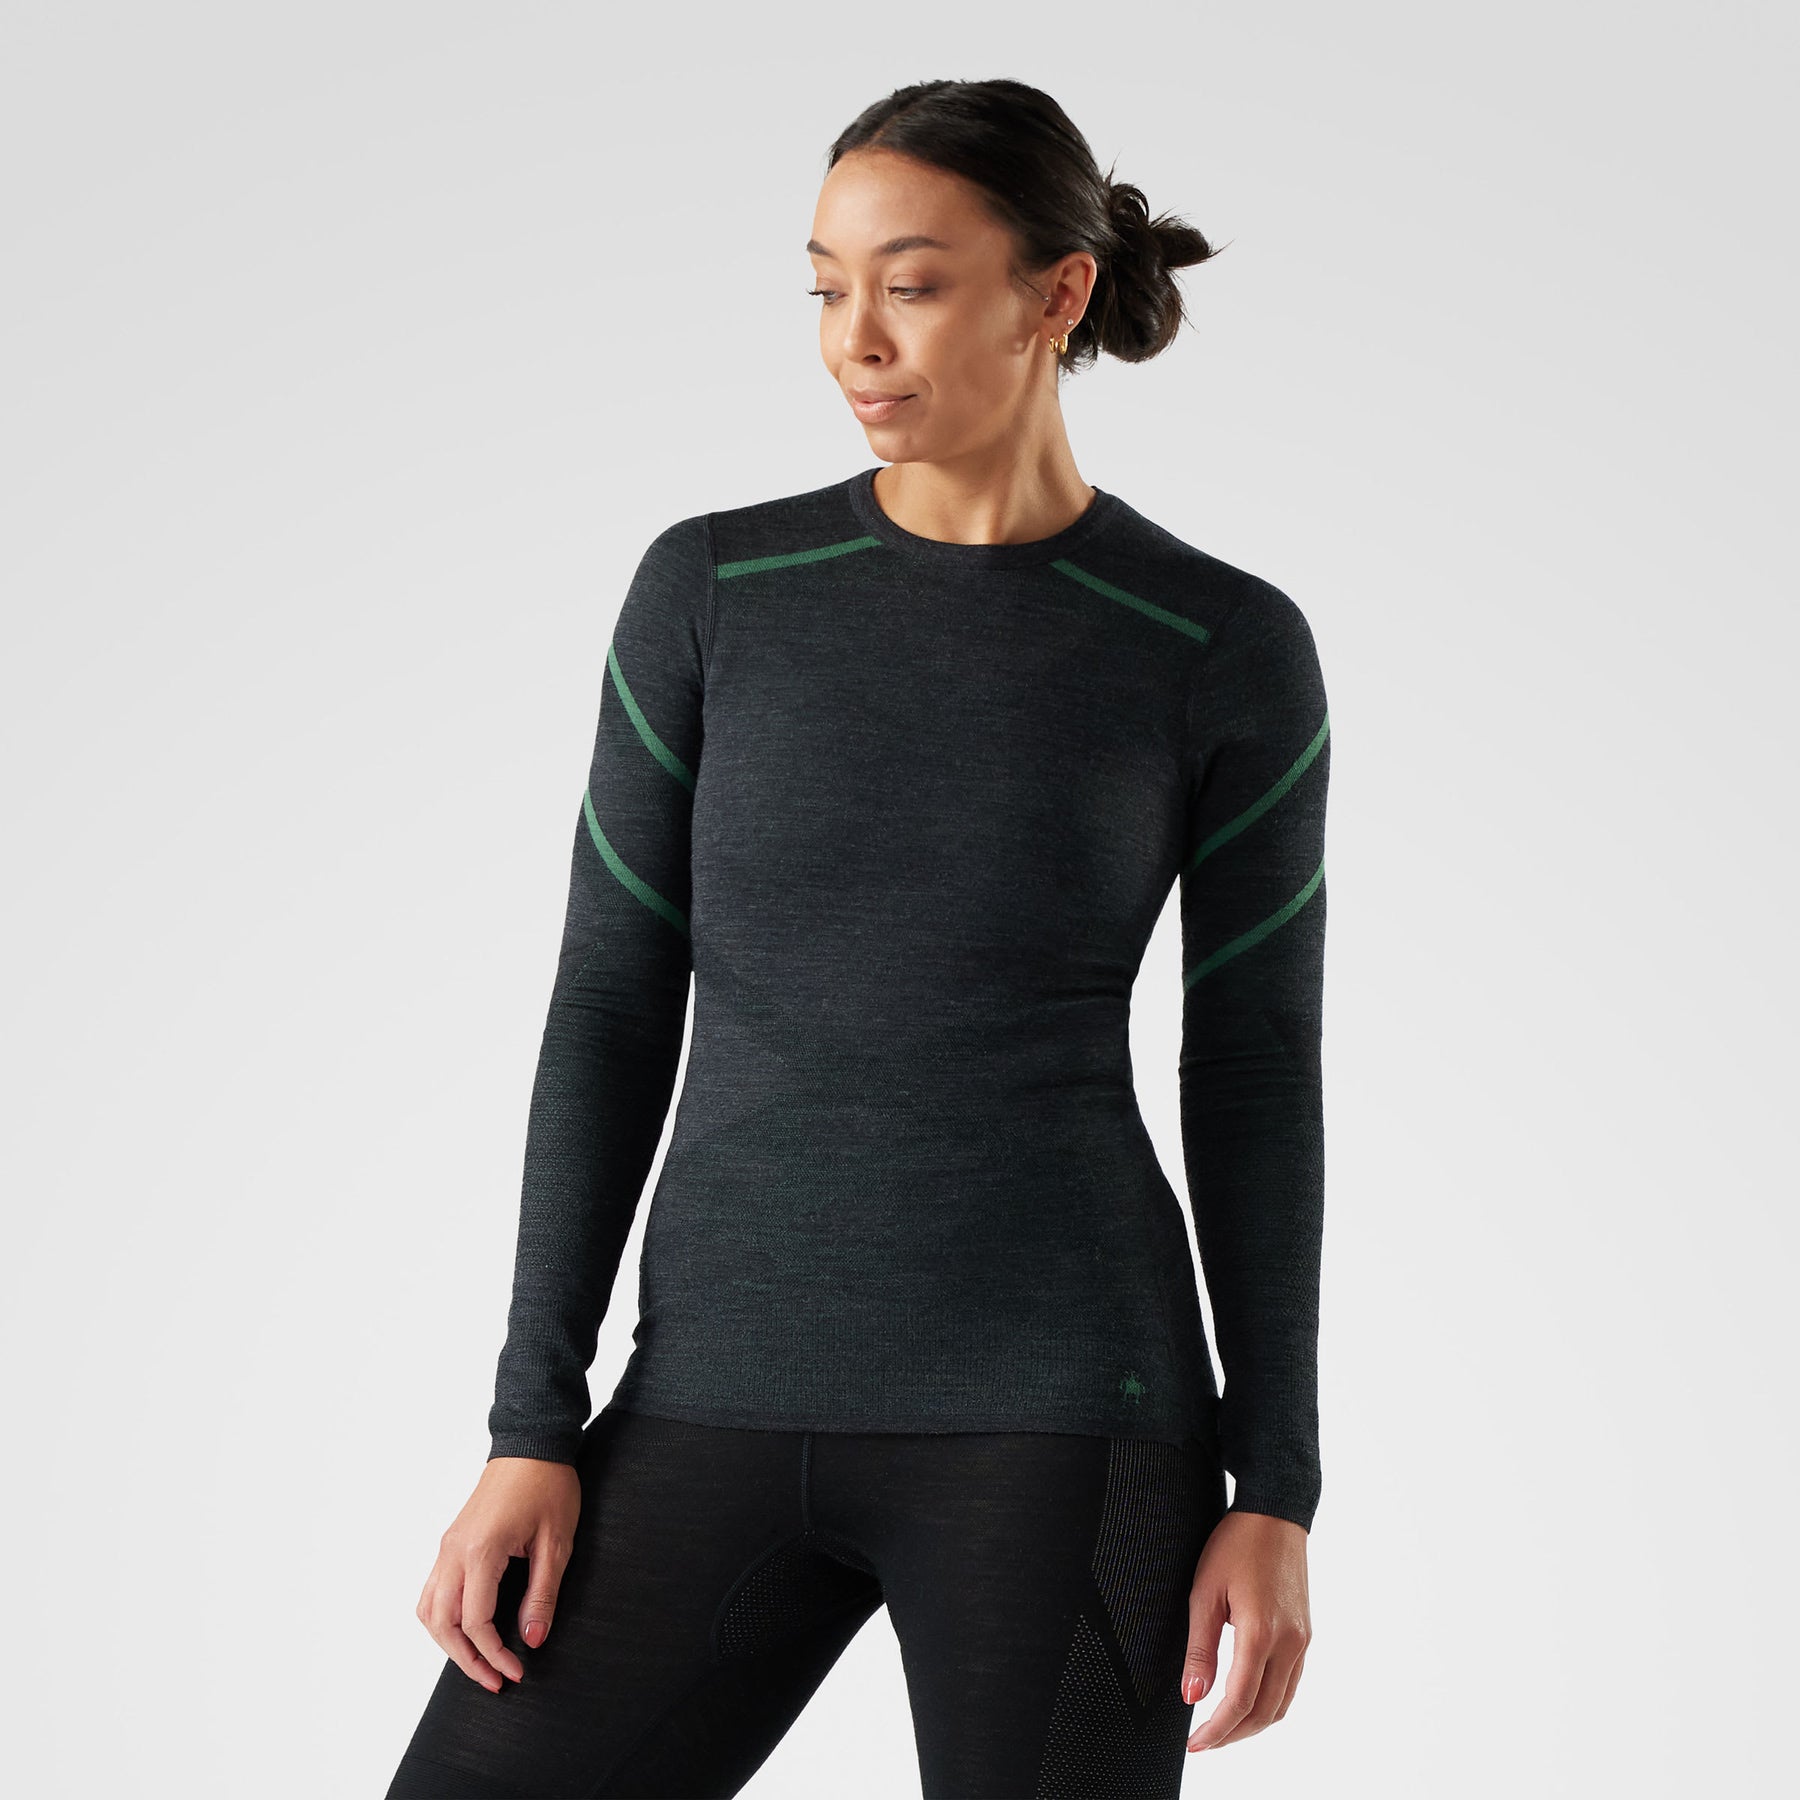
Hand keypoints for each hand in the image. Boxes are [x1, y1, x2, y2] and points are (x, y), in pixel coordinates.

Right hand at [414, 1457, 581, 1691]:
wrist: (532, 1443)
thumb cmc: (548, 1485)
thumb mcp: (556, 1542)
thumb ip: (542, 1594)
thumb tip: (531, 1640)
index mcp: (480, 1550)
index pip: (475, 1622)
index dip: (494, 1655)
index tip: (517, 1672)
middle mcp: (454, 1551)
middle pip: (442, 1623)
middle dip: (466, 1660)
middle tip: (495, 1680)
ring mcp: (448, 1545)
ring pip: (429, 1610)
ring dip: (448, 1643)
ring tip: (479, 1662)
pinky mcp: (451, 1541)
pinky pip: (432, 1590)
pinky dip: (442, 1618)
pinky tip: (466, 1629)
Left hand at [1181, 1509, 1311, 1751]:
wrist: (1275, 1513)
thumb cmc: (1235, 1545)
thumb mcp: (1205, 1592)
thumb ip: (1200, 1650)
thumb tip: (1193, 1697)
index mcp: (1261, 1634)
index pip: (1239, 1702)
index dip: (1215, 1730)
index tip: (1194, 1744)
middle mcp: (1289, 1643)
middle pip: (1264, 1712)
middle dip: (1233, 1735)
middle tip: (1204, 1742)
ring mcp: (1302, 1641)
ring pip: (1281, 1703)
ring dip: (1252, 1724)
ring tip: (1222, 1728)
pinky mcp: (1306, 1634)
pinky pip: (1291, 1684)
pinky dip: (1269, 1703)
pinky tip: (1247, 1701)